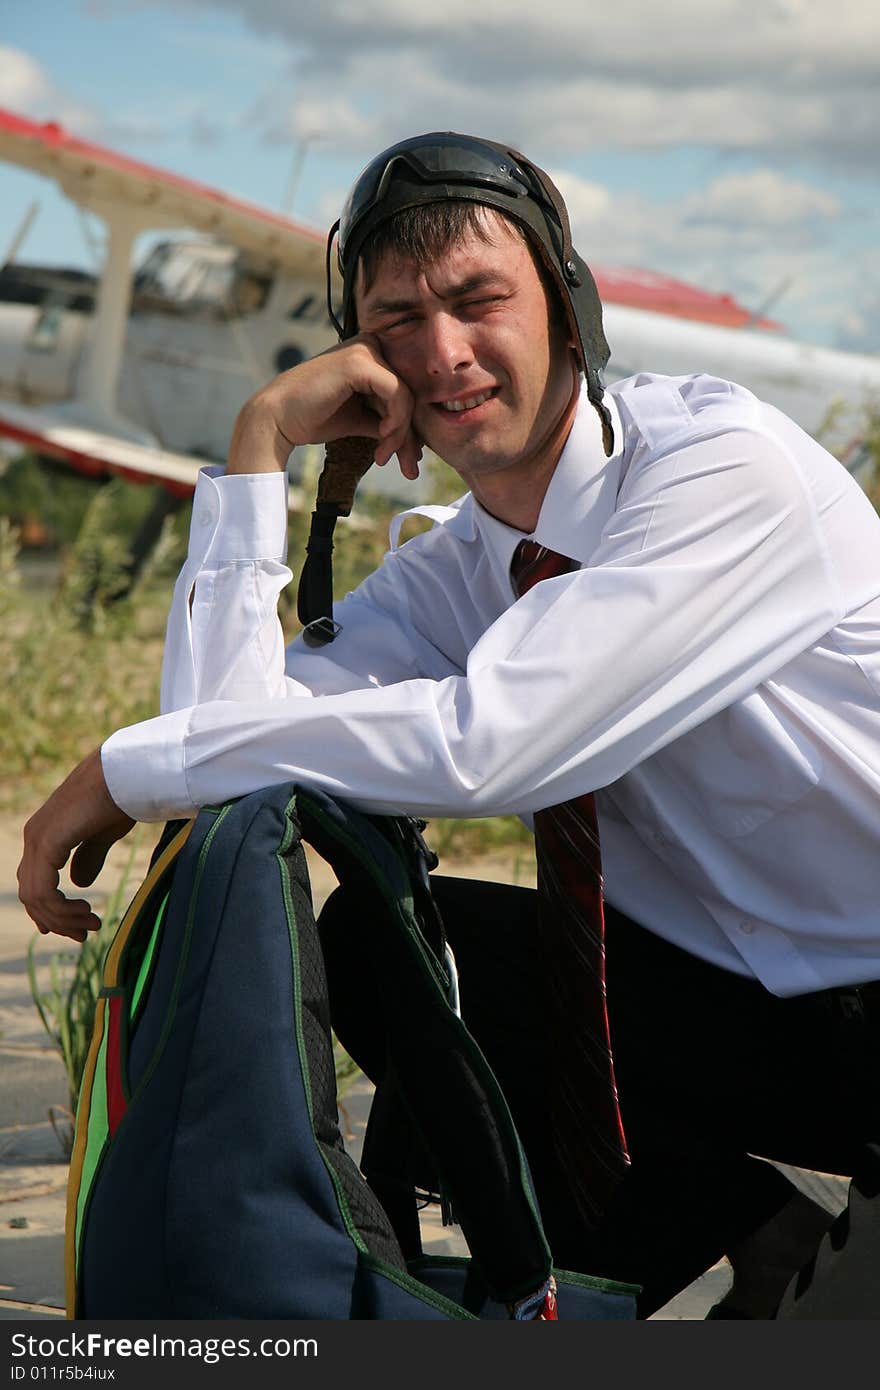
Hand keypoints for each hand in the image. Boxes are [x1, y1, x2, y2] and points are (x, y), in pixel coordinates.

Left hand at [18, 748, 135, 942]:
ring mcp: (37, 840)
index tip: (77, 928)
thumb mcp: (102, 835)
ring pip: (35, 898)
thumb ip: (88, 857)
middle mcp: (34, 838)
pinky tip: (86, 911)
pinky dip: (61, 909)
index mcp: (45, 835)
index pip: (35, 883)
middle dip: (58, 920)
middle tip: (85, 935)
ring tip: (91, 926)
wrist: (125, 775)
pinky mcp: (47, 844)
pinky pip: (44, 891)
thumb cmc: (119, 798)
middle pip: (32, 895)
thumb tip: (79, 882)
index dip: (51, 911)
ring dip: (63, 919)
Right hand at [227, 334, 422, 480]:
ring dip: (401, 433)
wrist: (278, 418)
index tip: (409, 459)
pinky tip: (383, 436)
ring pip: (406, 396)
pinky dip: (396, 420)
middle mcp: (369, 346)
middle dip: (410, 435)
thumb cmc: (313, 418)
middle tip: (409, 468)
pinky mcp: (360, 362)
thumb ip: (386, 422)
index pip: (404, 391)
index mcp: (369, 356)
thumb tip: (415, 441)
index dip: (410, 427)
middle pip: (408, 394)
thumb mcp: (359, 419)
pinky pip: (396, 393)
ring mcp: (364, 350)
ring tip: (384, 455)